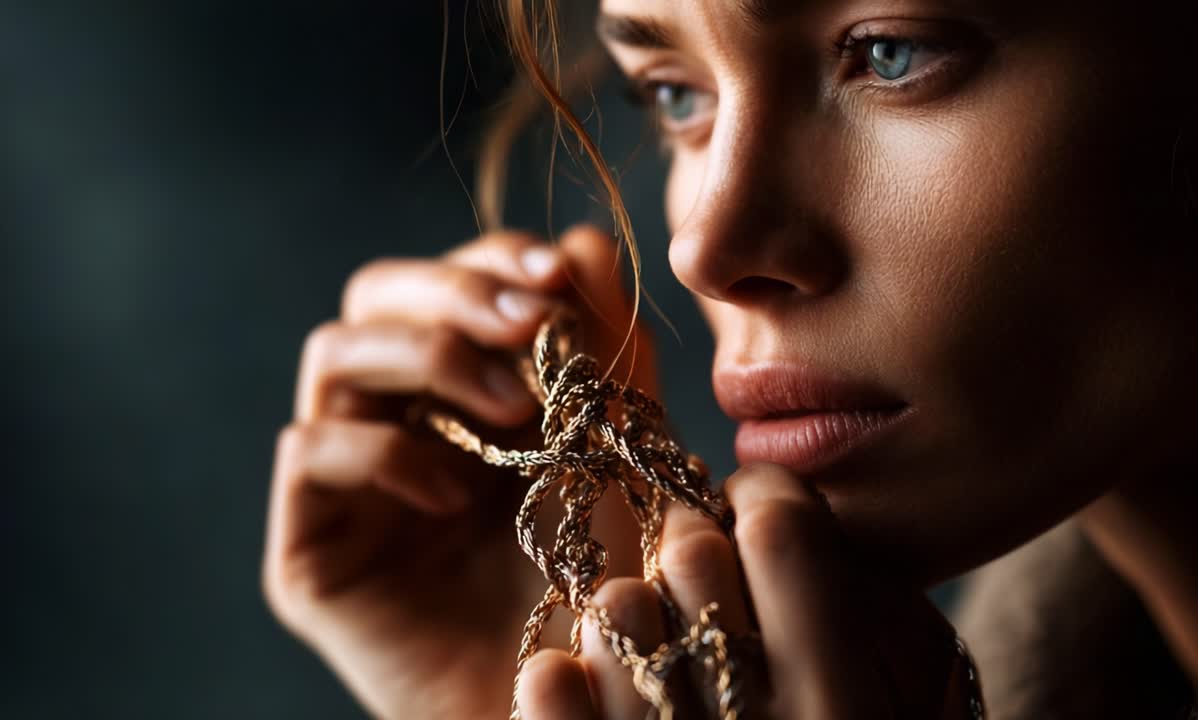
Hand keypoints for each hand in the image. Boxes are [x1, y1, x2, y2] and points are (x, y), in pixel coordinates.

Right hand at [262, 225, 655, 718]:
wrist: (580, 695)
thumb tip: (583, 242)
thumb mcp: (620, 448)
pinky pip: (307, 452)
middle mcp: (394, 417)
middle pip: (376, 296)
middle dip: (455, 292)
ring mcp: (343, 480)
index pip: (449, 280)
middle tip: (529, 323)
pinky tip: (452, 496)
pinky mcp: (308, 547)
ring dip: (428, 358)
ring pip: (334, 354)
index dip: (494, 260)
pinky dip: (384, 452)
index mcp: (463, 386)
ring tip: (509, 410)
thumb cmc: (605, 580)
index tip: (557, 275)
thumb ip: (607, 352)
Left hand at [514, 463, 978, 719]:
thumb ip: (841, 644)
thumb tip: (776, 524)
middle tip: (686, 562)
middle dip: (684, 544)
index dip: (759, 499)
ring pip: (617, 614)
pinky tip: (560, 678)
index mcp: (845, 709)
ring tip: (642, 646)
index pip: (787, 533)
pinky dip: (555, 678)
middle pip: (694, 559)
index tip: (747, 504)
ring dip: (619, 612)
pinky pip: (554, 697)